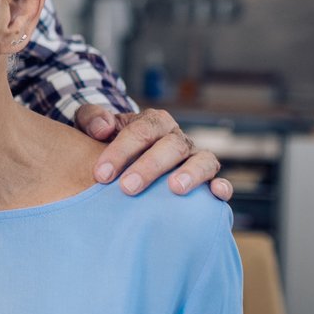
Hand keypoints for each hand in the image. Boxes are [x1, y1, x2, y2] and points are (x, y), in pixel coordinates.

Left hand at [75, 105, 230, 200]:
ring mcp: (194, 158)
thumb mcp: (93, 126)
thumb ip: (91, 119)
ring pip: (202, 160)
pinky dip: (223, 187)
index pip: (141, 130)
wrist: (127, 159)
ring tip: (175, 190)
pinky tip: (217, 194)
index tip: (101, 175)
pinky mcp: (206, 180)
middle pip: (171, 146)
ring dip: (191, 173)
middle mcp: (177, 138)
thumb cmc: (108, 145)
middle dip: (150, 166)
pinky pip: (219, 181)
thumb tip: (101, 128)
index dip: (121, 151)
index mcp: (153, 122)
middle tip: (127, 188)